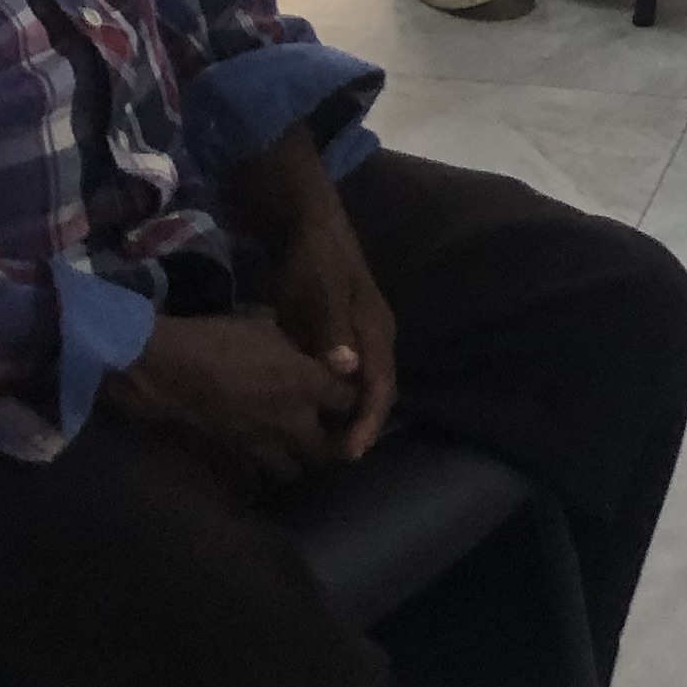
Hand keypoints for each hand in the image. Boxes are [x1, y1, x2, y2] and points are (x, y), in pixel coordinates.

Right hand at [101, 311, 355, 488]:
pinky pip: (255, 478)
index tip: (346, 392)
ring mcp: (263, 445)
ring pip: (295, 471)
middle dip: (334, 441)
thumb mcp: (265, 325)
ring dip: (298, 461)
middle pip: (330, 448)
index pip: (350, 400)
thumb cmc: (219, 337)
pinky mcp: (234, 458)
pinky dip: (260, 473)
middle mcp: (294, 421)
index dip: (351, 397)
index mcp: (308, 383)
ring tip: (294, 449)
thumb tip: (300, 349)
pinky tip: (257, 461)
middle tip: (327, 430)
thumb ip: (293, 344)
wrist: (170, 368)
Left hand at [264, 201, 397, 459]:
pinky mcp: (334, 340)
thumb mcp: (322, 289)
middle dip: (357, 428)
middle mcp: (373, 341)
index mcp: (377, 331)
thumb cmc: (315, 257)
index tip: (349, 453)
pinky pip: (338, 380)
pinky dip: (327, 401)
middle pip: (374, 395)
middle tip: (331, 461)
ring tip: (319, 451)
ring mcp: (354, 341)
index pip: (382, 388)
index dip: (368, 422)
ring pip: (356, 390)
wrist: (304, 224)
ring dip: (343, 418)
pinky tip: (305, 417)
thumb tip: (346, 368)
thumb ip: (334, 326)